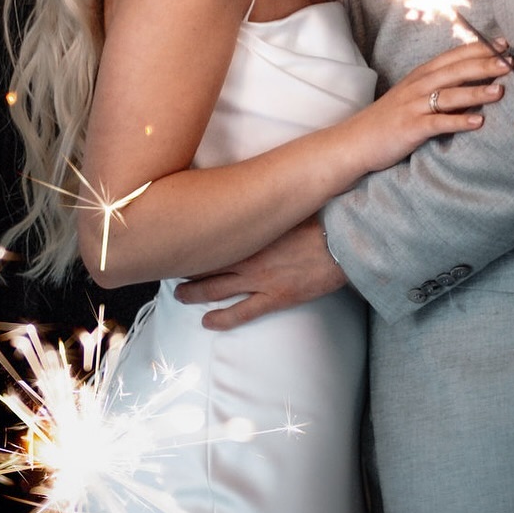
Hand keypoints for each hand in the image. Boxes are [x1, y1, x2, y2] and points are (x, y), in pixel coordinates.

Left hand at [174, 218, 344, 329]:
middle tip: (169, 269)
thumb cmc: (320, 217)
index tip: (180, 238)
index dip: (195, 238)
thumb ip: (268, 204)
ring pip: (216, 288)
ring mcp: (260, 278)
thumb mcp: (288, 204)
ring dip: (194, 293)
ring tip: (179, 296)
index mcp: (252, 229)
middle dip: (186, 266)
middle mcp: (249, 254)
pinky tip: (207, 323)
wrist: (344, 241)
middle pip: (208, 262)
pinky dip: (222, 319)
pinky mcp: (276, 297)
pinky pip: (242, 312)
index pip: (213, 233)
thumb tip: (256, 190)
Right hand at [344, 42, 510, 172]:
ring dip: (475, 92)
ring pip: (449, 95)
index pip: (454, 56)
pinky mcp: (410, 128)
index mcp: (421, 75)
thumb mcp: (413, 95)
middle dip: (484, 65)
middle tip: (511, 62)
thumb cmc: (389, 118)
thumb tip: (473, 84)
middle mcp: (418, 86)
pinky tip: (478, 123)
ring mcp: (413, 106)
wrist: (356, 140)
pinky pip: (437, 123)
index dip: (479, 49)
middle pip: (455, 71)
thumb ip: (439, 87)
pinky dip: (458, 122)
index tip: (504, 44)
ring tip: (500, 91)